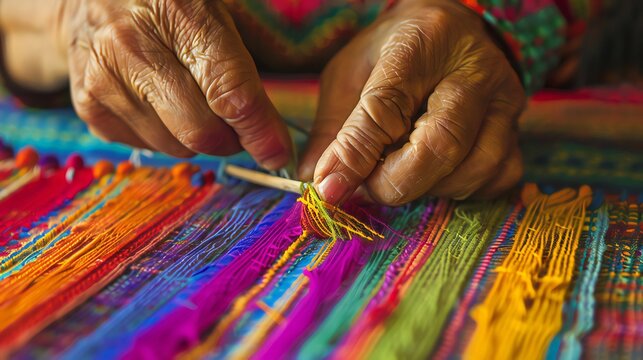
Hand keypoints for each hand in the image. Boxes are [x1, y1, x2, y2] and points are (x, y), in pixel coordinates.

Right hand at [0, 0, 290, 168]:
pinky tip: (161, 106)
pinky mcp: (87, 105)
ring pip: (175, 147)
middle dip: (231, 141)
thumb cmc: (169, 11)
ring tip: (194, 106)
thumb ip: (242, 72)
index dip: (259, 131)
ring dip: (198, 141)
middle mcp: (133, 45)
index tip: (279, 154)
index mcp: (179, 13)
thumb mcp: (214, 16)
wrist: (90, 2)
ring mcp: (104, 77)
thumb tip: (273, 141)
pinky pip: (146, 148)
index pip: (229, 91)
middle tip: (238, 129)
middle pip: (200, 131)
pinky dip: (167, 139)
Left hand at [298, 0, 524, 204]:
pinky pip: (499, 176)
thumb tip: (319, 183)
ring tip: (401, 174)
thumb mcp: (350, 74)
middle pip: (443, 143)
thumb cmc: (393, 53)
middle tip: (368, 186)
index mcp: (420, 44)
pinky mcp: (518, 127)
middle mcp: (473, 70)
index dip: (357, 155)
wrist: (450, 34)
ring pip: (477, 167)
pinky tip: (437, 176)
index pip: (388, 106)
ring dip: (430, 189)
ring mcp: (504, 100)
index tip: (331, 188)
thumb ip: (334, 129)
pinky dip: (463, 189)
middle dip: (397, 182)